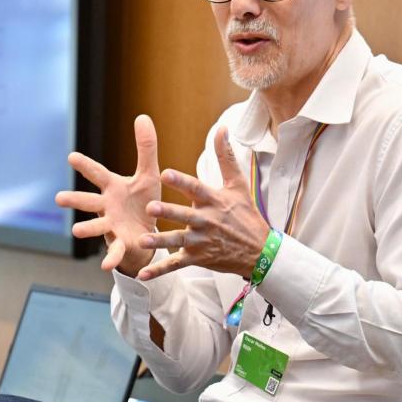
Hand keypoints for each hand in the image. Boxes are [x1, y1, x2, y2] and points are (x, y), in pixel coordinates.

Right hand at [55, 114, 162, 274]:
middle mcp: (107, 207)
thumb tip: (142, 116)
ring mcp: (112, 226)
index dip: (85, 165)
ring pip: (97, 226)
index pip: (98, 174)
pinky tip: (106, 267)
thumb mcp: (149, 174)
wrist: (149, 232)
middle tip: (59, 198)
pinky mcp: (122, 244)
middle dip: (75, 200)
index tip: (71, 156)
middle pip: (89, 202)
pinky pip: (115, 252)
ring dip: (87, 228)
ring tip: (76, 231)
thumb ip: (145, 148)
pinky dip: (111, 259)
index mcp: (113, 188)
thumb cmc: (144, 201)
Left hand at [135, 125, 272, 281]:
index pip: (195, 189)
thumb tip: (221, 128)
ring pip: (177, 240)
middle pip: (184, 216)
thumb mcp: (237, 185)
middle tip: (151, 207)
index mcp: (213, 201)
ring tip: (143, 239)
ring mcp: (201, 242)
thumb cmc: (245, 215)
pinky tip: (142, 274)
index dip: (180, 181)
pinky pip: (175, 265)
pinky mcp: (197, 258)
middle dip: (168, 213)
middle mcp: (206, 221)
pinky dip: (159, 270)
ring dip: (160, 241)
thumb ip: (225, 156)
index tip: (165, 173)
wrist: (259, 251)